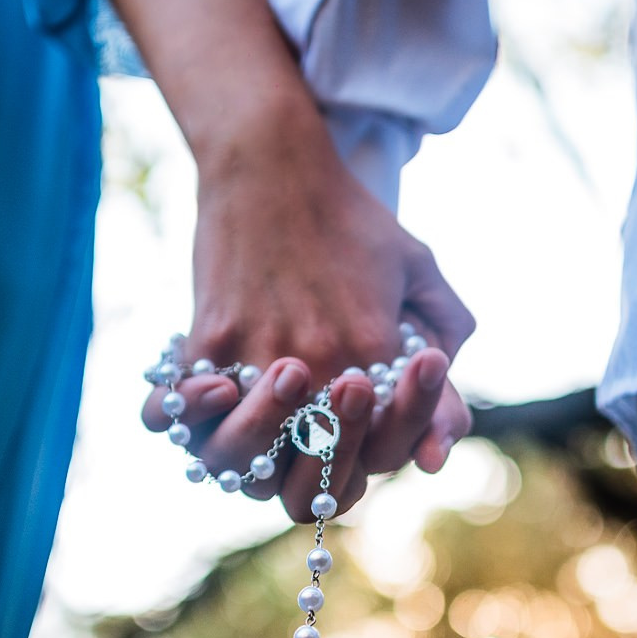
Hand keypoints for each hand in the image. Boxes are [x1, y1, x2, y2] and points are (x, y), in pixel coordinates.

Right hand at [138, 98, 473, 518]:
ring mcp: (259, 355)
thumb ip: (449, 334)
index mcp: (376, 351)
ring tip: (258, 423)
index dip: (363, 464)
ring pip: (239, 459)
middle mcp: (319, 364)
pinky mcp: (210, 336)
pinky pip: (187, 411)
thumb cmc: (350, 216)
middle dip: (309, 471)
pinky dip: (193, 416)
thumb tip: (442, 422)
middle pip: (305, 476)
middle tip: (307, 436)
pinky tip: (212, 394)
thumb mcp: (418, 266)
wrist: (273, 161)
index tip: (352, 434)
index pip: (376, 454)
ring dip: (250, 452)